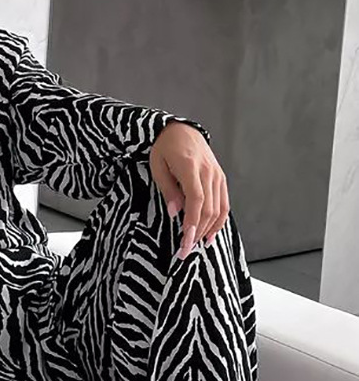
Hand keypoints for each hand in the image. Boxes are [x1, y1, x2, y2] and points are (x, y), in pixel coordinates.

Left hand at [149, 121, 228, 259]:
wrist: (180, 129)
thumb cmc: (164, 147)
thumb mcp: (157, 166)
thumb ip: (168, 189)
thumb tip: (176, 213)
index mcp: (190, 167)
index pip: (195, 201)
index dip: (192, 223)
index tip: (185, 241)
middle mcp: (208, 172)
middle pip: (208, 208)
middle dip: (198, 233)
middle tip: (186, 251)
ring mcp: (217, 175)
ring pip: (218, 208)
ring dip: (209, 229)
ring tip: (198, 245)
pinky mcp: (220, 177)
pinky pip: (224, 202)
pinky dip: (219, 220)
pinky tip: (211, 233)